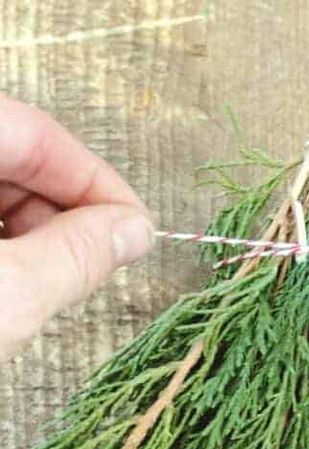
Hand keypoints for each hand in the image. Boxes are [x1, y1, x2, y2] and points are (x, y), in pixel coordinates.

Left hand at [0, 96, 152, 357]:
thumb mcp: (8, 298)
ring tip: (47, 281)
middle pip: (9, 154)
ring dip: (28, 231)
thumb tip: (133, 230)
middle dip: (60, 211)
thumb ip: (76, 255)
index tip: (137, 227)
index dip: (96, 181)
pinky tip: (8, 283)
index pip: (34, 132)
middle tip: (96, 260)